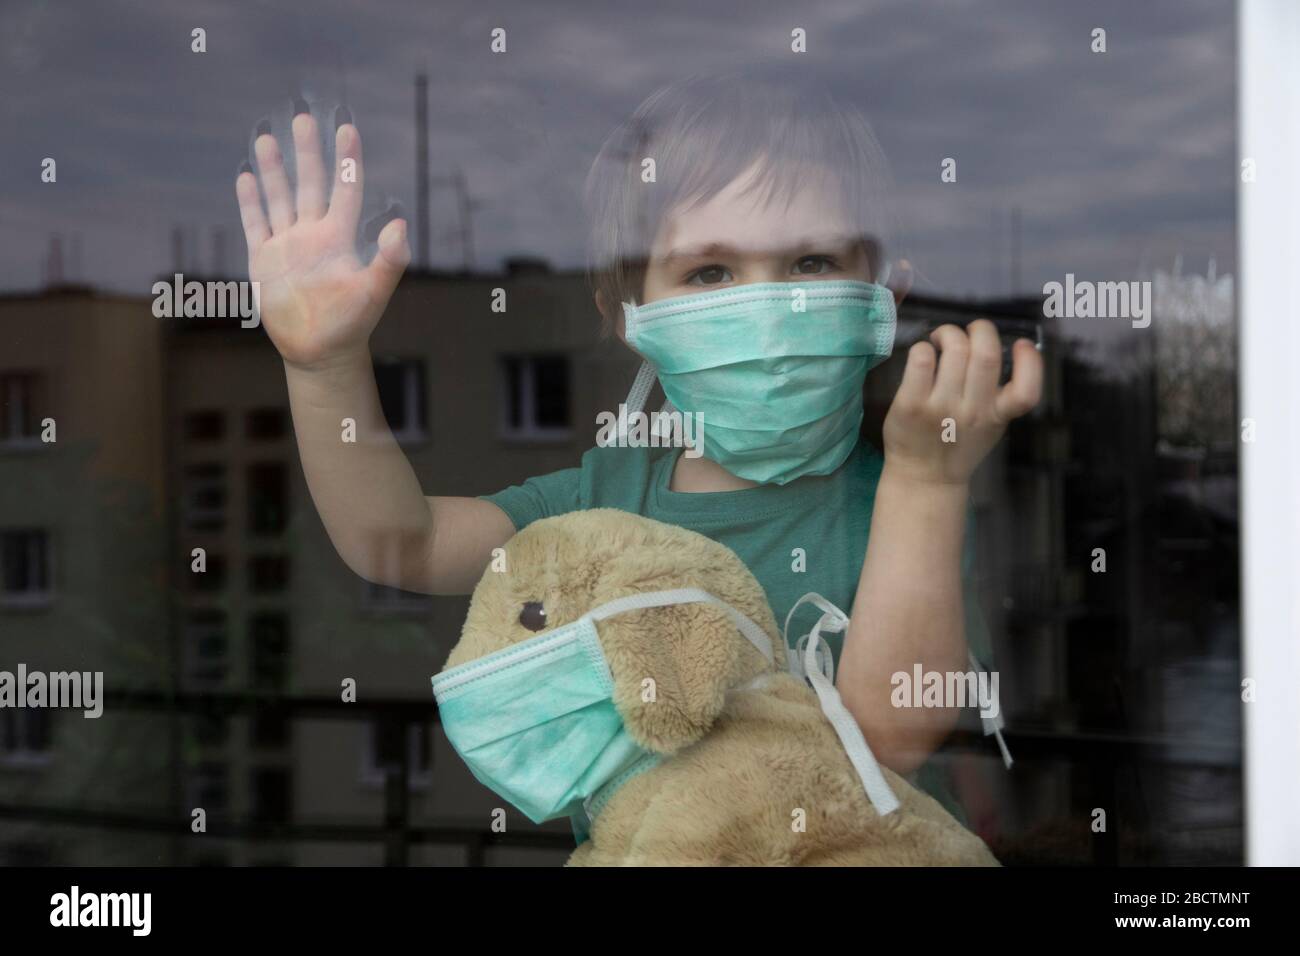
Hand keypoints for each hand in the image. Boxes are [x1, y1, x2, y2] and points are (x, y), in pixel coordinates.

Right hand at [235, 111, 409, 369]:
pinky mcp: (264, 260)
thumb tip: (400, 227)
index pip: (344, 189)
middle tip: (303, 118)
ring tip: (267, 137)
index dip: (346, 161)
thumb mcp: (374, 292)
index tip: (347, 129)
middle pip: (309, 184)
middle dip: (306, 152)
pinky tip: (246, 177)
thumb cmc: (352, 324)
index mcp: (339, 238)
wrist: (319, 352)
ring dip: (273, 169)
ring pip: (279, 197)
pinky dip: (250, 202)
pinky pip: (256, 224)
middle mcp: (313, 235)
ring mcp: (287, 245)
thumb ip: (388, 260)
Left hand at [882, 319, 1041, 485]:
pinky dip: (923, 347)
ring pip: (954, 350)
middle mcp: (972, 411)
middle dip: (980, 329)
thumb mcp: (992, 426)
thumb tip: (1004, 348)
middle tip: (969, 332)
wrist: (924, 477)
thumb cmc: (958, 444)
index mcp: (997, 415)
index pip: (1027, 391)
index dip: (1031, 361)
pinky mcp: (911, 405)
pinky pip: (921, 360)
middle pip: (986, 355)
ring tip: (941, 340)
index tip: (1021, 344)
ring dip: (948, 333)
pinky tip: (923, 354)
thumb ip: (1001, 395)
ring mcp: (941, 408)